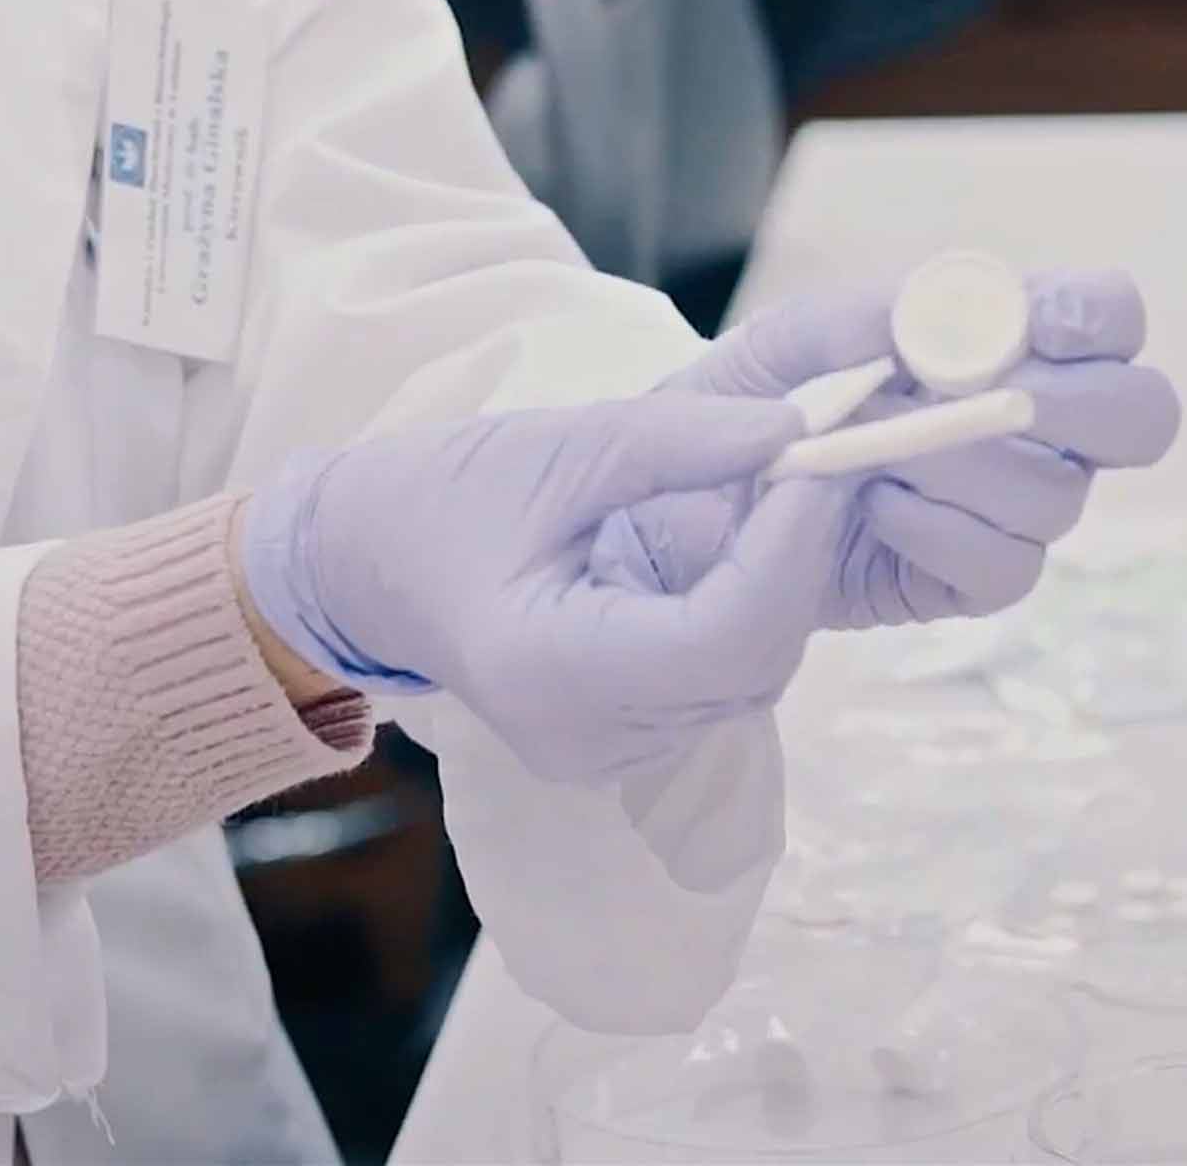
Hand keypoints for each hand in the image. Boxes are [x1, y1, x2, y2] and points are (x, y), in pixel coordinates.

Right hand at [239, 394, 848, 782]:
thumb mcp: (558, 446)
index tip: (823, 462)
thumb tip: (796, 430)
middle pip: (750, 664)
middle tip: (823, 462)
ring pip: (750, 678)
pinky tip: (746, 547)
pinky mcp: (624, 745)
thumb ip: (677, 440)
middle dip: (799, 560)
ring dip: (783, 586)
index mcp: (552, 671)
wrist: (364, 566)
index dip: (790, 550)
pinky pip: (722, 685)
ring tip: (785, 492)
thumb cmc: (440, 497)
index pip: (724, 635)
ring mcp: (607, 756)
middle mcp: (587, 738)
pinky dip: (751, 613)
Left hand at [593, 270, 1179, 624]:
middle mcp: (1042, 426)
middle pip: (1141, 417)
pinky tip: (877, 512)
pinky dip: (937, 534)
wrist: (692, 507)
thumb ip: (854, 321)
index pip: (1114, 317)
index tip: (1036, 326)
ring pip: (1059, 497)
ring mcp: (1017, 508)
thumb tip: (924, 327)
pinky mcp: (976, 579)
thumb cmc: (752, 403)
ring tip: (873, 453)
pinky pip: (1005, 567)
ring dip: (960, 466)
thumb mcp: (782, 344)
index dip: (1099, 316)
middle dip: (1071, 407)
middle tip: (981, 398)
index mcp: (1012, 341)